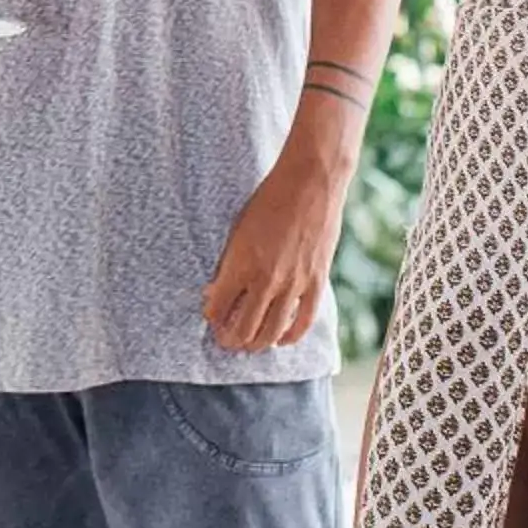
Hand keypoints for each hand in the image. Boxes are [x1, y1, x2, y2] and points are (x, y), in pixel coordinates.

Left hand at [202, 149, 351, 351]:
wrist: (309, 183)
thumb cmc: (268, 199)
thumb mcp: (237, 229)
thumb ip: (228, 263)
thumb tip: (215, 290)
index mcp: (240, 264)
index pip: (218, 308)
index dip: (212, 318)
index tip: (212, 318)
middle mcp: (266, 280)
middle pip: (244, 328)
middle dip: (231, 339)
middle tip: (227, 341)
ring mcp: (293, 283)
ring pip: (271, 332)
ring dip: (257, 344)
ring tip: (250, 345)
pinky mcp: (316, 281)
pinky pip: (303, 321)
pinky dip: (290, 336)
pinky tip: (281, 340)